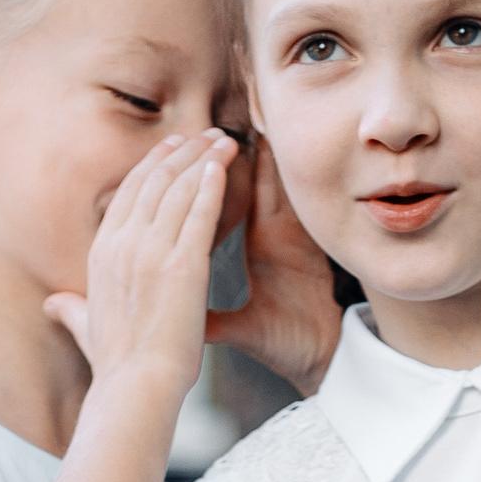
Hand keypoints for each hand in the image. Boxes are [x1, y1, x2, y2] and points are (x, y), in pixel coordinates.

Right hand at [46, 131, 234, 403]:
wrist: (136, 387)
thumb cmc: (116, 366)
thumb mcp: (85, 330)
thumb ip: (71, 310)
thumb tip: (52, 304)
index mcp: (101, 253)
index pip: (128, 195)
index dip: (151, 166)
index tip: (171, 148)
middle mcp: (122, 245)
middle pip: (154, 183)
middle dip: (182, 153)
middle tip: (205, 133)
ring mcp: (151, 253)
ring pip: (178, 190)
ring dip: (203, 160)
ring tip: (224, 141)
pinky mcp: (182, 266)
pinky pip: (198, 212)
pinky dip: (211, 185)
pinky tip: (224, 167)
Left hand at [207, 138, 341, 396]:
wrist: (320, 360)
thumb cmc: (282, 344)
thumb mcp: (232, 328)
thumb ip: (200, 314)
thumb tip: (160, 314)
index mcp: (255, 248)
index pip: (224, 205)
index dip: (205, 180)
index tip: (184, 154)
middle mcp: (273, 235)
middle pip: (248, 184)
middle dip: (229, 157)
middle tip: (211, 123)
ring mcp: (293, 236)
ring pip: (272, 184)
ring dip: (261, 154)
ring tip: (246, 121)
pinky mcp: (310, 242)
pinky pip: (295, 200)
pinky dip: (286, 175)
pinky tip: (278, 149)